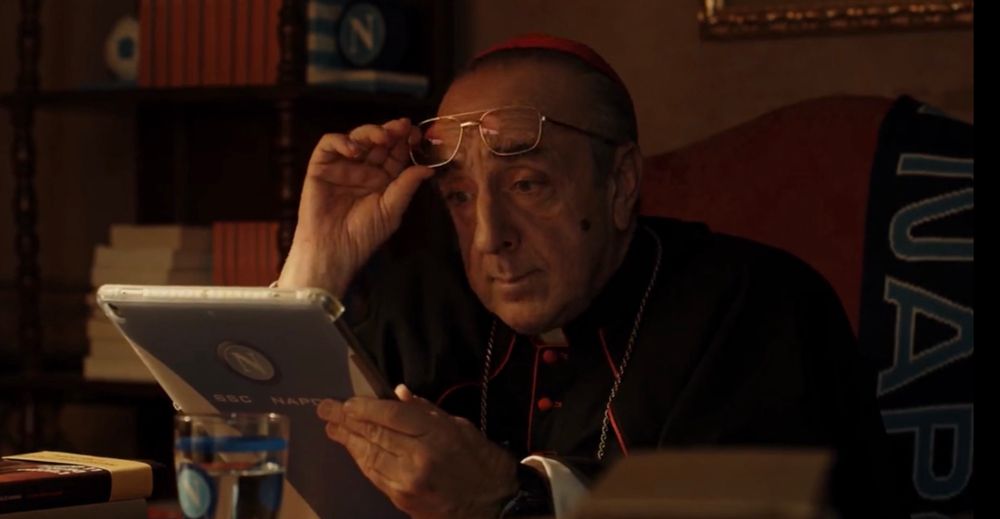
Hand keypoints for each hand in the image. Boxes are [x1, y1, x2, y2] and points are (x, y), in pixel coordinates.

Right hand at [278, 118, 433, 296]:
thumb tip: (429, 168)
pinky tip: (355, 150)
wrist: (334, 250)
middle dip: (392, 131)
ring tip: (383, 137)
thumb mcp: (391, 210)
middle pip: (378, 141)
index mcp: (384, 178)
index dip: (406, 141)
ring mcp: (342, 165)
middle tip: (403, 127)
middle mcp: (364, 169)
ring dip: (370, 132)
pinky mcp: (320, 166)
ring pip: (356, 137)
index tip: (417, 135)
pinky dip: (341, 141)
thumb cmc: (363, 235)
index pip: (396, 153)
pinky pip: (328, 144)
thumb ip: (407, 186)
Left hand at [317, 385, 518, 518]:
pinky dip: (361, 461)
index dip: (364, 407)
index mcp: (435, 435)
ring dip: (348, 441)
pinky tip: (353, 450)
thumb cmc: (482, 461)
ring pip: (369, 456)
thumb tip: (398, 394)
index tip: (346, 402)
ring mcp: (407, 482)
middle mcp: (417, 458)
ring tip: (332, 428)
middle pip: (373, 434)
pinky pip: (375, 475)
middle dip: (346, 421)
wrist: (495, 504)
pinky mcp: (402, 499)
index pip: (389, 415)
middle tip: (325, 410)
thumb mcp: (460, 426)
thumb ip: (426, 411)